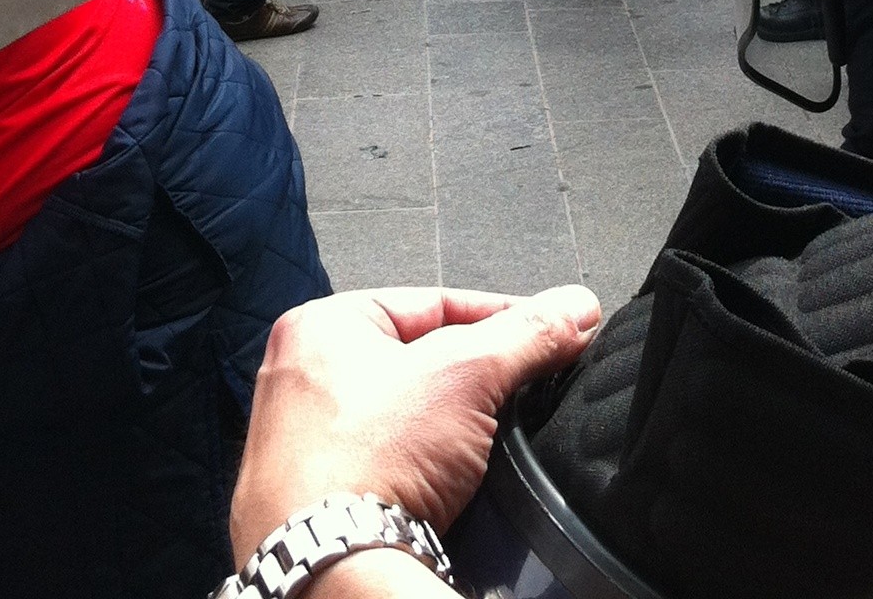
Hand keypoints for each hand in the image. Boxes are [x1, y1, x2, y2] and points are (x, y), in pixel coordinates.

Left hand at [230, 287, 600, 563]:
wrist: (335, 570)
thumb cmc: (373, 462)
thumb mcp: (469, 375)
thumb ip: (526, 334)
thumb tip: (576, 307)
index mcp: (320, 327)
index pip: (431, 303)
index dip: (498, 317)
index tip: (543, 333)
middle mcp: (297, 378)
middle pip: (415, 360)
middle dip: (469, 377)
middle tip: (516, 390)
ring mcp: (299, 443)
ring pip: (399, 415)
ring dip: (444, 426)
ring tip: (482, 440)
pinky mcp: (310, 497)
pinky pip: (381, 464)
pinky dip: (415, 467)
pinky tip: (444, 480)